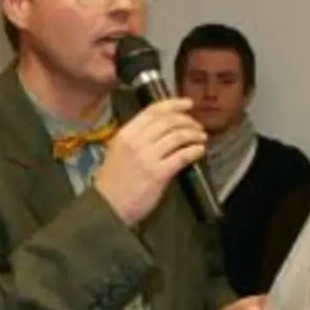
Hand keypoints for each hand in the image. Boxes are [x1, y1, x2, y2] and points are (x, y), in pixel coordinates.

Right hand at [94, 98, 207, 224]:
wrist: (107, 206)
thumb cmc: (113, 181)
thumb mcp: (118, 151)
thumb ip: (137, 138)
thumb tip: (162, 129)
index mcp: (126, 133)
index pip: (153, 111)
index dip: (174, 104)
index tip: (188, 103)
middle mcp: (136, 141)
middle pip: (169, 121)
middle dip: (187, 120)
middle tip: (197, 125)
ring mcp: (148, 157)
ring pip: (178, 136)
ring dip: (194, 134)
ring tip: (201, 137)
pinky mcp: (158, 174)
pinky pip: (182, 156)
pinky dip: (194, 151)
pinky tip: (200, 151)